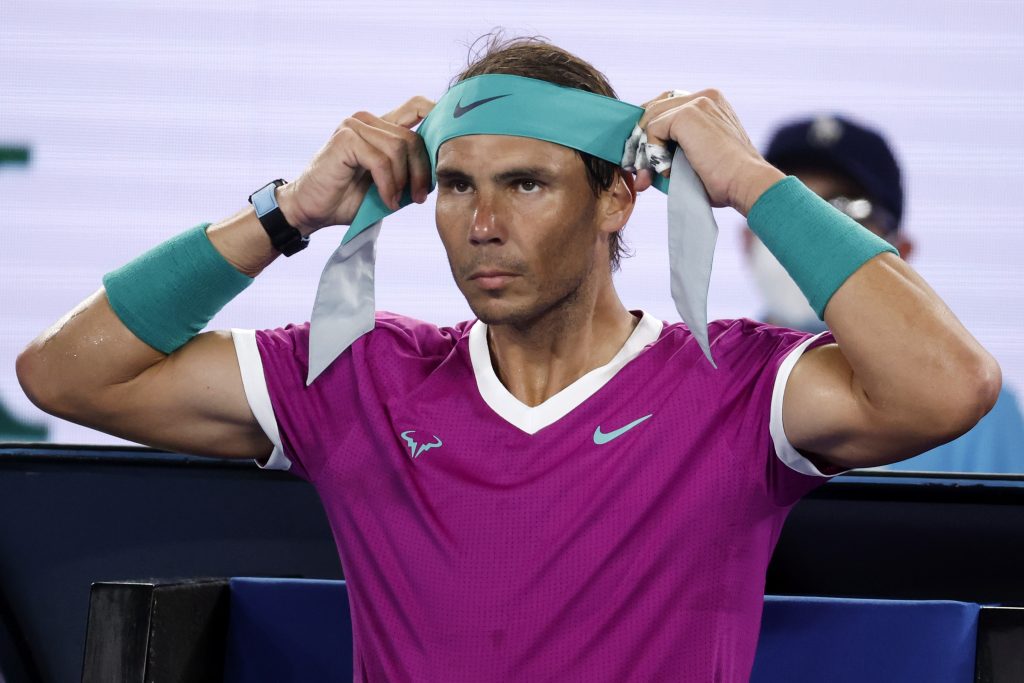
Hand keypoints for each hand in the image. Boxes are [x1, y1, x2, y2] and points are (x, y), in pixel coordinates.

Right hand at [277, 96, 434, 234]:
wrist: (311, 210)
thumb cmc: (348, 199)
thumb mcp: (388, 184)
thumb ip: (408, 170)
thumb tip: (441, 168)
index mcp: (380, 127)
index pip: (417, 106)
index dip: (439, 117)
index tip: (451, 145)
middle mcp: (367, 121)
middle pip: (414, 136)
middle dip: (422, 170)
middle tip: (419, 197)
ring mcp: (354, 127)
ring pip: (399, 147)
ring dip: (403, 181)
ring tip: (396, 201)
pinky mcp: (345, 140)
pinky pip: (381, 160)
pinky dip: (388, 185)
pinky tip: (386, 201)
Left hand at [634, 89, 783, 215]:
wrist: (746, 183)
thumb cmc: (726, 181)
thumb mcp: (697, 159)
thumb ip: (673, 153)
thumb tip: (641, 173)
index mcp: (711, 103)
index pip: (667, 106)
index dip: (651, 131)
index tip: (644, 158)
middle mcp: (705, 96)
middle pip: (654, 108)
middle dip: (641, 138)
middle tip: (640, 169)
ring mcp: (696, 102)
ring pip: (650, 120)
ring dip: (645, 150)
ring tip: (653, 174)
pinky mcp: (686, 114)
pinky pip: (652, 130)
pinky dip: (654, 153)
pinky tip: (669, 171)